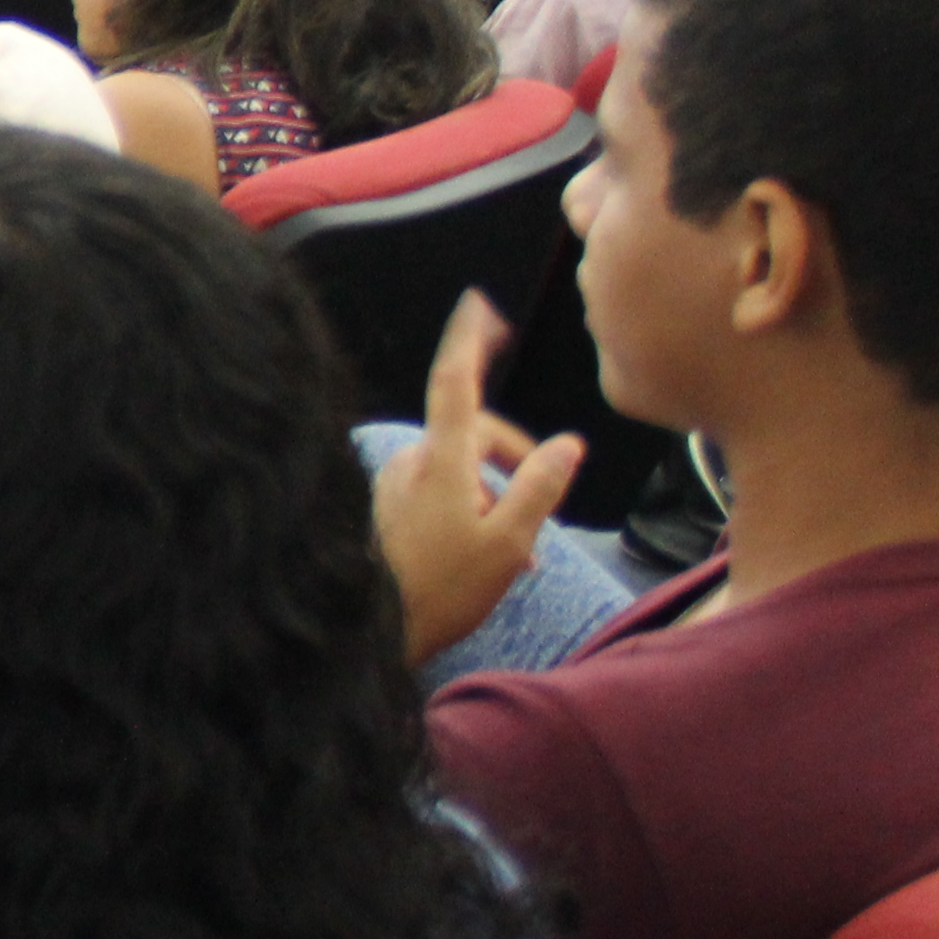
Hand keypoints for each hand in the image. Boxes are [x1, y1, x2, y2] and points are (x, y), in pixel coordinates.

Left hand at [373, 294, 585, 663]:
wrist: (371, 633)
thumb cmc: (440, 591)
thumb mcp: (507, 543)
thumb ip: (539, 489)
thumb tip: (566, 446)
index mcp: (440, 460)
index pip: (456, 382)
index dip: (470, 340)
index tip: (480, 306)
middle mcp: (411, 463)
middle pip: (474, 434)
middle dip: (515, 463)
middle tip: (547, 514)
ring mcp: (395, 486)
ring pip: (460, 471)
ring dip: (495, 498)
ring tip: (521, 554)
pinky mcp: (387, 511)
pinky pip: (439, 494)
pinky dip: (471, 512)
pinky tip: (492, 558)